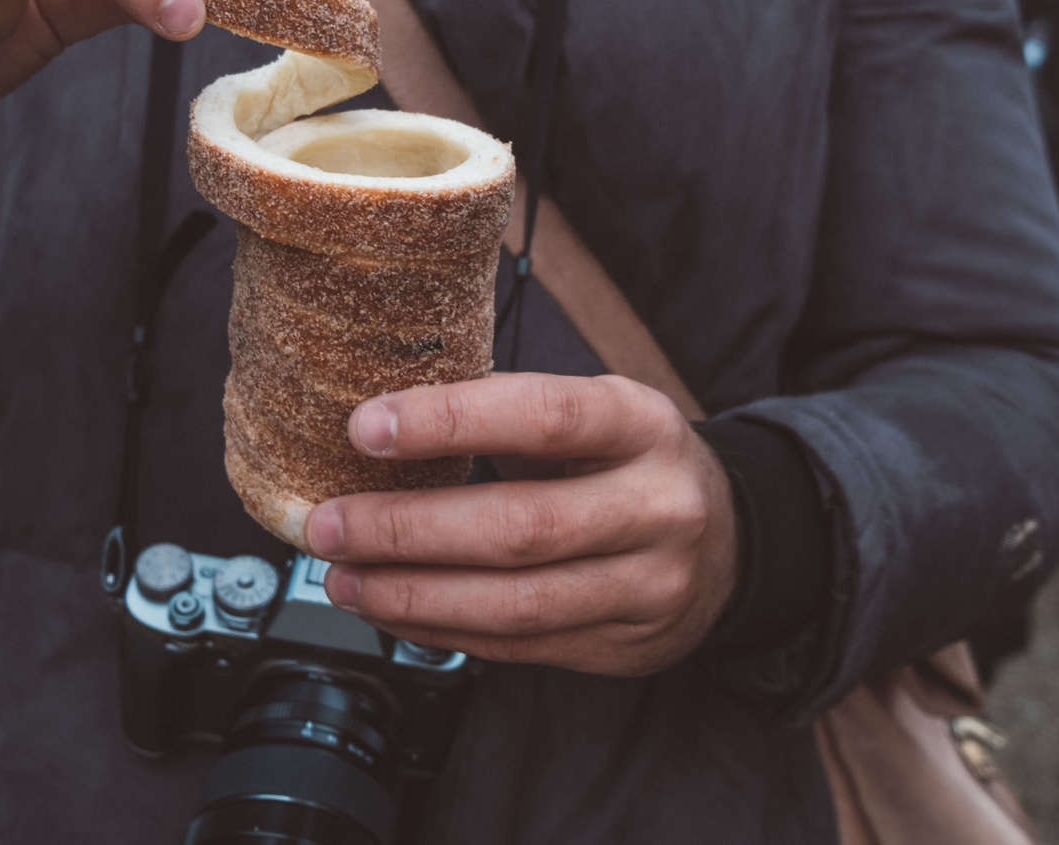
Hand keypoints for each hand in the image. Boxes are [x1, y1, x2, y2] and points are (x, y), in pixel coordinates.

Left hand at [302, 374, 739, 677]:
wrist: (730, 542)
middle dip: (405, 530)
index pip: (543, 416)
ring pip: (514, 604)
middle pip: (519, 527)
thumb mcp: (600, 411)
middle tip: (327, 523)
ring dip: (411, 595)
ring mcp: (647, 586)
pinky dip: (441, 630)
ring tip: (343, 577)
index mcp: (642, 425)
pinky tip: (392, 610)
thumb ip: (513, 414)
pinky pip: (517, 647)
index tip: (366, 427)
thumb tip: (381, 420)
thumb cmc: (633, 462)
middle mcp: (655, 507)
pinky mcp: (623, 648)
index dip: (451, 422)